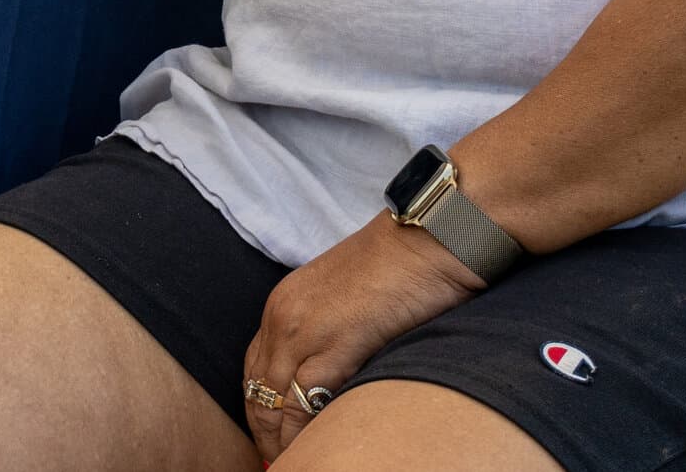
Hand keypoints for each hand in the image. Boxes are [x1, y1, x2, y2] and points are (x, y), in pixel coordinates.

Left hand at [242, 215, 484, 460]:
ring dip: (281, 441)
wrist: (431, 237)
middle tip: (278, 463)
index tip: (272, 442)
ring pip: (272, 403)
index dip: (261, 411)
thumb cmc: (404, 268)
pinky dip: (303, 435)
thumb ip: (331, 337)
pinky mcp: (332, 346)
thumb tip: (331, 388)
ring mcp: (302, 330)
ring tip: (293, 464)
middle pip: (255, 391)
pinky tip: (318, 450)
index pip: (254, 370)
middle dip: (264, 434)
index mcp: (284, 304)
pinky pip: (302, 405)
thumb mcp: (350, 302)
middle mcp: (282, 316)